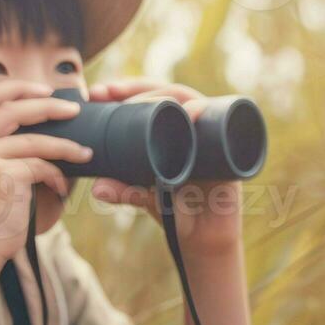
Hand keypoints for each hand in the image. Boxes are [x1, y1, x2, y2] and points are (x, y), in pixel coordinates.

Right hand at [0, 79, 92, 273]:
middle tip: (75, 109)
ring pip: (34, 139)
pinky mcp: (3, 175)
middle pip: (13, 108)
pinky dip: (57, 176)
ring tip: (86, 153)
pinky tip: (62, 188)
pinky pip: (41, 166)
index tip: (44, 90)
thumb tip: (42, 131)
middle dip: (49, 105)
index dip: (17, 87)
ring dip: (66, 145)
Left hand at [87, 79, 243, 256]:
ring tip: (146, 103)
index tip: (97, 91)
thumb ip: (123, 191)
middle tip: (111, 91)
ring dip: (170, 97)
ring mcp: (209, 135)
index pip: (149, 99)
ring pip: (191, 101)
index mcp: (169, 132)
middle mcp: (190, 128)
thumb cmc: (173, 210)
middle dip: (138, 88)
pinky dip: (206, 113)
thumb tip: (96, 188)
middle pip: (168, 94)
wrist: (202, 236)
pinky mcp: (228, 149)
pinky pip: (222, 123)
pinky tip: (192, 112)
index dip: (125, 90)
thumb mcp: (143, 196)